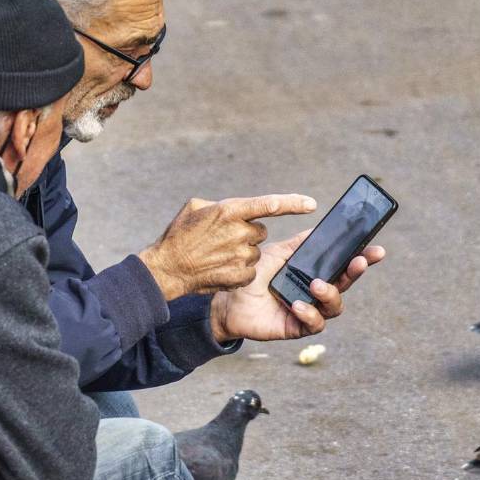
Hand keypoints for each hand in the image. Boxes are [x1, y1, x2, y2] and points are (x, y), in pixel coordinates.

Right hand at [138, 194, 316, 299]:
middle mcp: (239, 232)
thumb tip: (239, 209)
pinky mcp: (239, 275)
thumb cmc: (179, 235)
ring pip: (255, 252)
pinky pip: (250, 270)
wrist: (167, 268)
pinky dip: (239, 270)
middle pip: (260, 231)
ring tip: (218, 255)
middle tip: (225, 238)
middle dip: (247, 234)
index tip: (311, 204)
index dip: (292, 203)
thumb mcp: (195, 208)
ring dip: (242, 252)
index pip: (269, 205)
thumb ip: (222, 205)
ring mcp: (240, 256)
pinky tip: (221, 268)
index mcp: (230, 210)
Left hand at [210, 228, 384, 341]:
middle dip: (355, 273)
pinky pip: (314, 324)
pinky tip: (298, 304)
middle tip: (359, 262)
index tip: (377, 250)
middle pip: (345, 284)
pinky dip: (309, 313)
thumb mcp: (278, 252)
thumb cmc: (254, 275)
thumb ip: (300, 243)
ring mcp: (308, 310)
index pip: (344, 265)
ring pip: (334, 306)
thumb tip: (323, 228)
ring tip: (316, 285)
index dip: (363, 258)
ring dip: (330, 294)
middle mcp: (315, 292)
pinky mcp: (296, 327)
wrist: (228, 298)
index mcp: (315, 272)